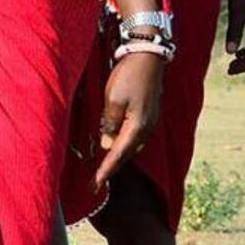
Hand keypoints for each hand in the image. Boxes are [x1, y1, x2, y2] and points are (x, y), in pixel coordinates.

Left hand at [93, 51, 163, 188]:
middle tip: (95, 182)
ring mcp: (149, 123)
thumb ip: (110, 124)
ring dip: (117, 157)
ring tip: (102, 170)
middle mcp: (146, 129)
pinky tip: (114, 146)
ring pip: (130, 146)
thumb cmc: (128, 78)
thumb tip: (107, 145)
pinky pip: (133, 137)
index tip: (95, 185)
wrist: (147, 59)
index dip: (105, 170)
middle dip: (111, 168)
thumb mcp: (113, 100)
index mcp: (137, 127)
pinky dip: (122, 145)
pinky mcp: (147, 116)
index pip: (118, 154)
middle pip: (126, 154)